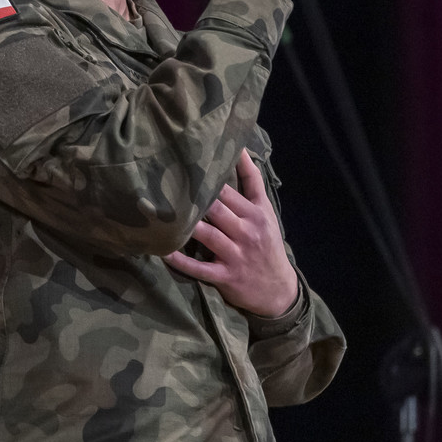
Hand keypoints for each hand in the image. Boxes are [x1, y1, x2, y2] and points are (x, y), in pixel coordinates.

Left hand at [164, 150, 298, 317]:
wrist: (279, 291)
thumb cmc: (266, 245)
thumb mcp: (265, 214)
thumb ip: (251, 185)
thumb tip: (240, 151)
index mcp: (257, 212)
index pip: (242, 184)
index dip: (224, 167)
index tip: (203, 152)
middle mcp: (248, 230)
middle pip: (220, 206)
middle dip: (197, 195)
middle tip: (170, 180)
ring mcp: (237, 254)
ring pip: (209, 234)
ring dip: (187, 225)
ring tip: (163, 213)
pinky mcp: (227, 276)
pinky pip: (200, 268)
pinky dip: (181, 261)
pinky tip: (163, 252)